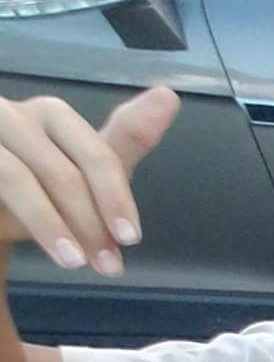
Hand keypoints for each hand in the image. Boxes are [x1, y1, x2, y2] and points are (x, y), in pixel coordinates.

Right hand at [0, 87, 178, 274]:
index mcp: (51, 116)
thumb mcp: (86, 173)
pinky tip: (23, 242)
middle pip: (60, 170)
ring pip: (18, 178)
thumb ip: (125, 140)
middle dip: (89, 224)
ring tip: (73, 262)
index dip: (115, 197)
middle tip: (109, 267)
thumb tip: (169, 95)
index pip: (94, 152)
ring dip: (49, 225)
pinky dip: (15, 217)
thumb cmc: (39, 187)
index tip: (130, 240)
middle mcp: (10, 115)